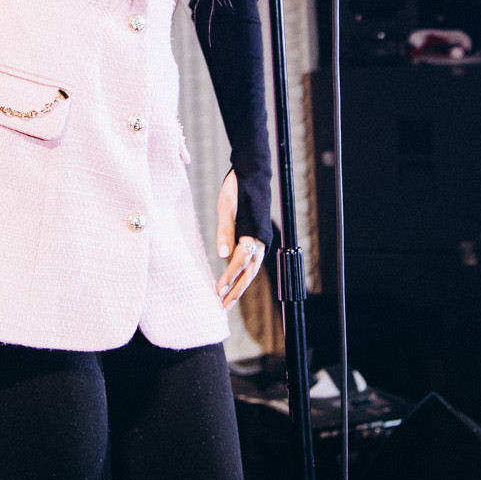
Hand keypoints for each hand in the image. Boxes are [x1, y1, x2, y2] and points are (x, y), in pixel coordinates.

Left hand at [215, 170, 266, 307]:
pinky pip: (250, 260)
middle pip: (250, 272)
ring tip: (227, 301)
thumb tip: (222, 256)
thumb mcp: (227, 207)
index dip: (230, 278)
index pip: (241, 261)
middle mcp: (262, 239)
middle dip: (237, 291)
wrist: (252, 172)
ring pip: (252, 268)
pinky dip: (241, 273)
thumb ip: (226, 231)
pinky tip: (232, 281)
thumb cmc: (237, 188)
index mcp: (255, 232)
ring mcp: (261, 239)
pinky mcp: (256, 237)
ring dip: (239, 285)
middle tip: (223, 307)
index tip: (218, 291)